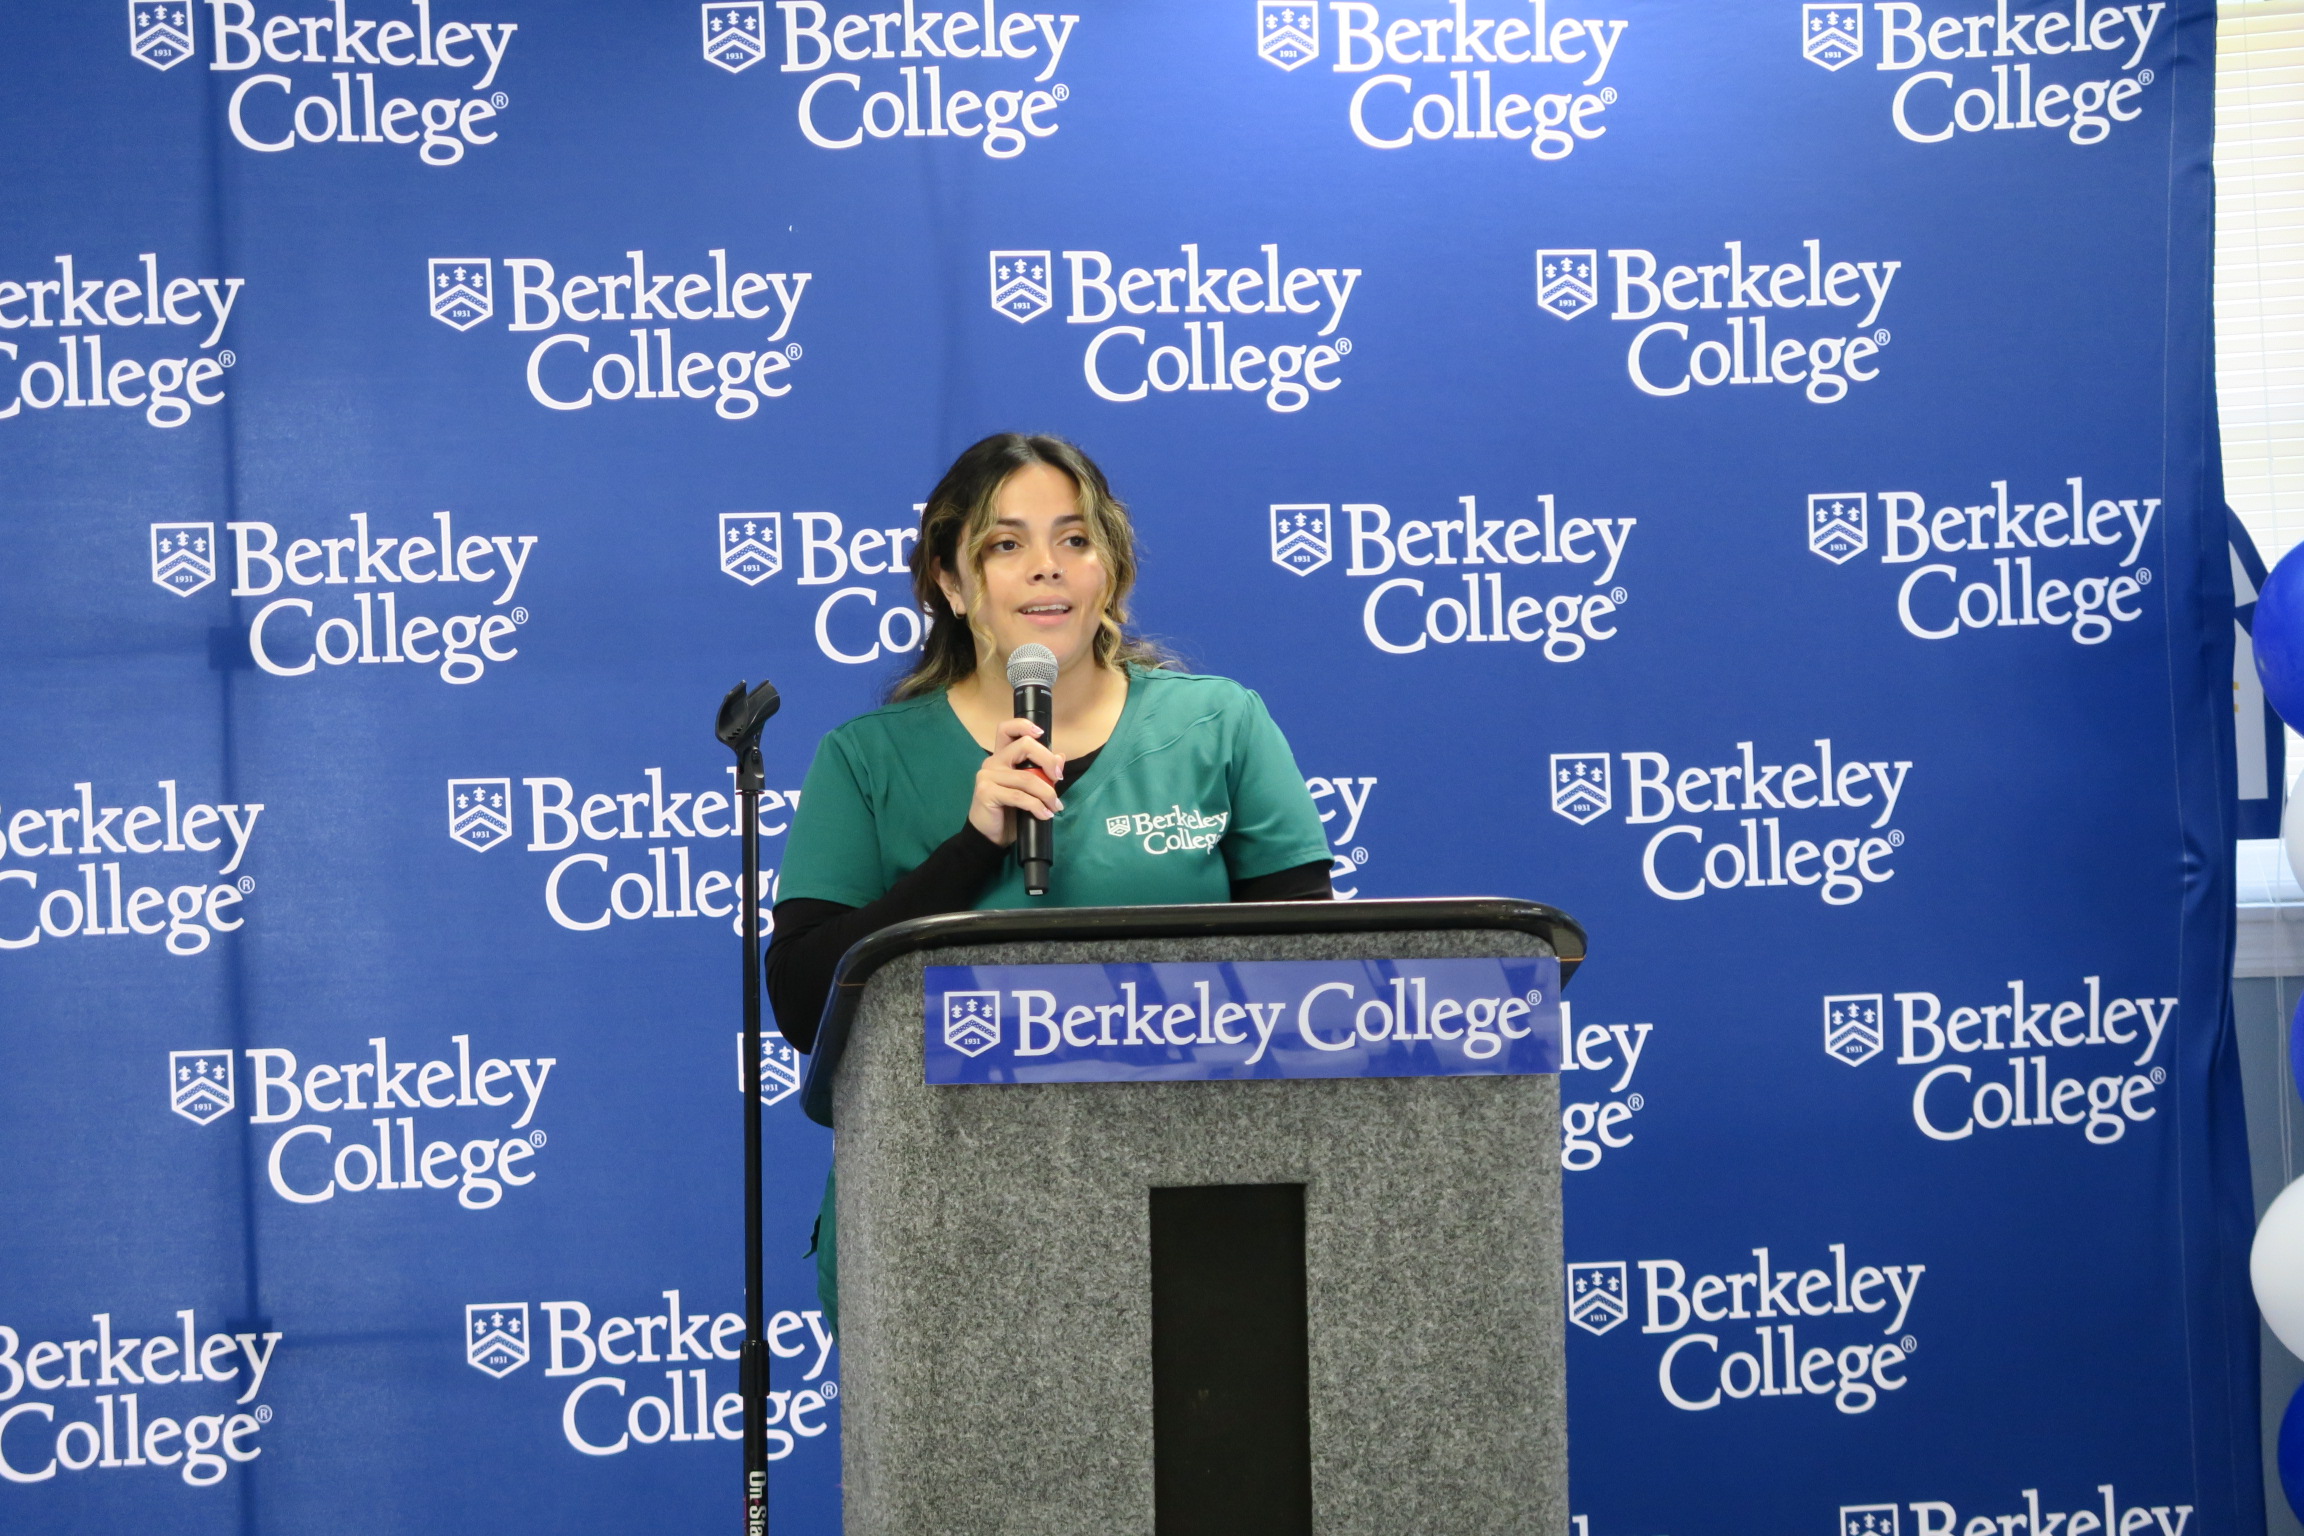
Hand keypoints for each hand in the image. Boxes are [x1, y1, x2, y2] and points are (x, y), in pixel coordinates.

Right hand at [969, 718, 1063, 845]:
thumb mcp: (1029, 791)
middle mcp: (992, 762)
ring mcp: (987, 776)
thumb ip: (1041, 773)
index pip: (1006, 729)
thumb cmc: (1009, 812)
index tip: (1041, 735)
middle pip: (1024, 746)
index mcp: (1001, 757)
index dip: (1024, 726)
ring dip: (1047, 794)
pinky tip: (1044, 815)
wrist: (990, 836)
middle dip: (1048, 761)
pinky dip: (1037, 806)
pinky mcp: (986, 792)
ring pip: (1027, 778)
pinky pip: (1020, 796)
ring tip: (1055, 807)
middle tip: (1059, 778)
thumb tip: (1060, 756)